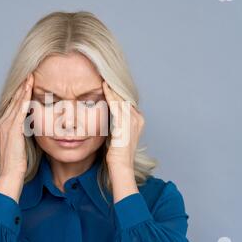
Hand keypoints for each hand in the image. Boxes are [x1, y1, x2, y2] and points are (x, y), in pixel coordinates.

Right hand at [0, 74, 33, 202]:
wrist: (10, 174)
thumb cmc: (17, 162)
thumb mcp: (19, 143)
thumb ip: (22, 131)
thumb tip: (31, 123)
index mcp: (1, 125)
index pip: (11, 105)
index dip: (19, 93)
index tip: (27, 82)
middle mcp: (0, 123)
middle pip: (12, 100)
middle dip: (21, 87)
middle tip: (29, 73)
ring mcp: (5, 126)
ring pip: (16, 103)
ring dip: (23, 89)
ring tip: (30, 77)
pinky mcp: (12, 130)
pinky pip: (19, 111)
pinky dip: (24, 99)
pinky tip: (29, 90)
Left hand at [102, 81, 144, 201]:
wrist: (121, 167)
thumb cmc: (116, 155)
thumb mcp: (116, 136)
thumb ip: (114, 124)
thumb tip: (104, 116)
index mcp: (138, 120)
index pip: (126, 100)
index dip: (116, 91)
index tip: (106, 81)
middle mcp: (138, 118)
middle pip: (124, 96)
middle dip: (114, 86)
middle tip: (104, 73)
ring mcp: (133, 120)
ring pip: (121, 98)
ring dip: (112, 86)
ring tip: (103, 75)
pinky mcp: (125, 123)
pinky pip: (117, 104)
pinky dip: (110, 94)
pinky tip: (103, 85)